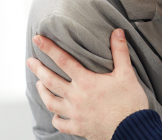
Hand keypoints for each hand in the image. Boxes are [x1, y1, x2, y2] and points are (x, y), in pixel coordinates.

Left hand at [26, 29, 147, 139]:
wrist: (131, 130)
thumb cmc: (130, 102)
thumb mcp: (127, 74)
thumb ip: (120, 51)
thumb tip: (117, 31)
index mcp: (86, 82)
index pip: (63, 60)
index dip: (49, 48)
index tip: (37, 39)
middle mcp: (76, 97)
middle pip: (50, 81)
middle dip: (38, 69)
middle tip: (30, 62)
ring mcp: (75, 114)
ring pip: (51, 102)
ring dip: (42, 92)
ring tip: (38, 84)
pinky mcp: (78, 127)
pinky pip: (60, 123)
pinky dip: (55, 118)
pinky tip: (54, 115)